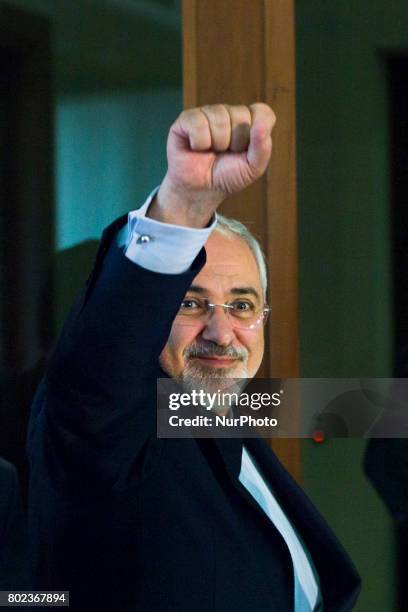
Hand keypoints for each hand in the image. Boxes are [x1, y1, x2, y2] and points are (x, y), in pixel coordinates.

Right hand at [148, 103, 275, 227]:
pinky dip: (199, 142)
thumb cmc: (227, 176)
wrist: (201, 191)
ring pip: (220, 119)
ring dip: (217, 144)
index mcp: (247, 121)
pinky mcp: (187, 118)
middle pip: (241, 115)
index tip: (246, 151)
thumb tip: (261, 125)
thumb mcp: (253, 168)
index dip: (257, 134)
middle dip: (235, 142)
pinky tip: (196, 147)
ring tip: (211, 151)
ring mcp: (208, 113)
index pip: (262, 113)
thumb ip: (263, 147)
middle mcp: (228, 112)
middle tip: (225, 154)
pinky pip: (199, 123)